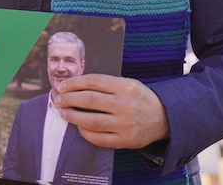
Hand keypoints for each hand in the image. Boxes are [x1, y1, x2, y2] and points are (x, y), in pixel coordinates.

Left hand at [53, 73, 169, 148]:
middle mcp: (124, 105)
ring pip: (91, 121)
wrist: (164, 118)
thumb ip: (107, 84)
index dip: (74, 83)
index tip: (62, 86)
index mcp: (125, 87)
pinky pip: (99, 138)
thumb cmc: (141, 98)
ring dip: (73, 116)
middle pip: (89, 100)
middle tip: (58, 99)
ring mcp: (124, 124)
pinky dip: (85, 133)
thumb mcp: (129, 84)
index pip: (93, 82)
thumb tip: (77, 85)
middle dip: (69, 99)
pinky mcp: (125, 140)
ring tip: (64, 113)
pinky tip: (79, 127)